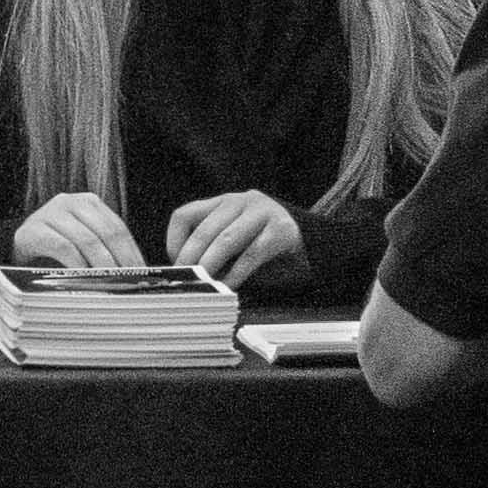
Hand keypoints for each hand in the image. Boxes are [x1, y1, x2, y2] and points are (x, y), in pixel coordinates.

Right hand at [12, 192, 145, 276]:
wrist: (18, 247)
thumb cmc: (56, 248)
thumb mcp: (84, 243)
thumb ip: (106, 250)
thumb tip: (136, 274)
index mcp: (89, 203)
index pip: (118, 228)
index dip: (132, 253)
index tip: (142, 276)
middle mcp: (71, 202)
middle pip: (106, 233)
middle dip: (121, 261)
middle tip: (129, 284)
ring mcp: (50, 214)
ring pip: (86, 240)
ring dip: (102, 266)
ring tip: (111, 285)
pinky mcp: (33, 230)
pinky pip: (63, 248)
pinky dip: (77, 265)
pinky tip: (85, 279)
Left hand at [166, 194, 302, 289]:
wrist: (313, 243)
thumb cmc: (264, 246)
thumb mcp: (234, 242)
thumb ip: (212, 251)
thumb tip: (186, 275)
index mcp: (221, 203)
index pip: (185, 215)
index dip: (174, 242)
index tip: (175, 265)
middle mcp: (239, 201)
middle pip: (204, 230)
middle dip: (192, 258)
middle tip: (187, 280)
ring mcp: (262, 212)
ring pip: (226, 240)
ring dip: (211, 265)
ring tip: (204, 284)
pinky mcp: (281, 230)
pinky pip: (251, 253)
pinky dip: (237, 273)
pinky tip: (229, 285)